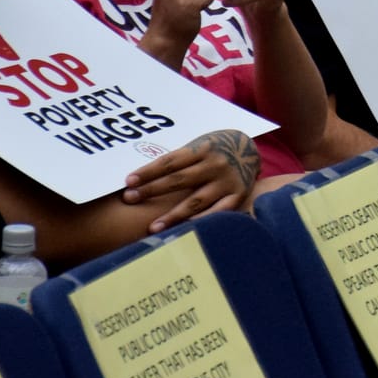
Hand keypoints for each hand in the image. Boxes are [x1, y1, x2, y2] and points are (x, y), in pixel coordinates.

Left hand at [122, 130, 258, 231]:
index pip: (170, 162)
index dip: (148, 172)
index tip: (128, 182)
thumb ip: (179, 161)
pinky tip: (184, 230)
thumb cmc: (215, 149)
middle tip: (130, 199)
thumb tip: (143, 178)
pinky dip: (201, 222)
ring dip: (172, 214)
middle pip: (179, 179)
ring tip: (152, 227)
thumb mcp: (199, 146)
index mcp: (203, 149)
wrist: (249, 149)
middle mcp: (215, 164)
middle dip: (152, 189)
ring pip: (195, 201)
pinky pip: (217, 212)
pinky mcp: (238, 196)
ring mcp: (227, 181)